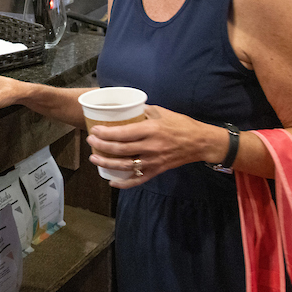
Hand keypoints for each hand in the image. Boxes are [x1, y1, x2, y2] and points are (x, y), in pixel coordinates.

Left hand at [85, 106, 213, 187]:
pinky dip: (124, 183)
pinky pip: (138, 179)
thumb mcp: (161, 111)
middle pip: (121, 150)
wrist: (200, 142)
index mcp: (151, 130)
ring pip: (125, 166)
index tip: (94, 130)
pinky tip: (112, 181)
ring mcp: (154, 161)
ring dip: (107, 163)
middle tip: (90, 141)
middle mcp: (151, 147)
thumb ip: (142, 111)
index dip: (106, 133)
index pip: (123, 133)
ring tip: (94, 158)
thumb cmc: (181, 124)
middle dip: (102, 146)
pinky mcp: (157, 171)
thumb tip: (125, 108)